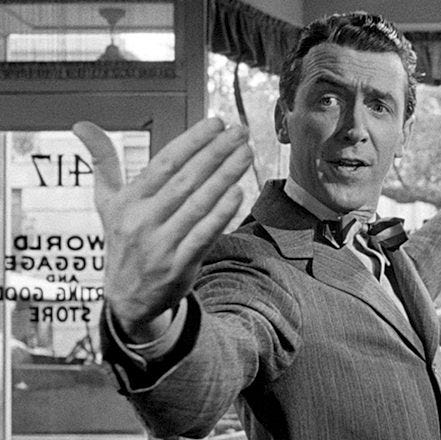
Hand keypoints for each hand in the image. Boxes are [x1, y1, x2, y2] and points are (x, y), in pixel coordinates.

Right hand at [73, 118, 251, 338]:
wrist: (125, 299)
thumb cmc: (123, 241)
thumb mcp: (106, 203)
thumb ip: (103, 162)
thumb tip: (81, 124)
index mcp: (129, 201)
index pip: (165, 163)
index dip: (192, 141)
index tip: (216, 123)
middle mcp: (143, 220)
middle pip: (186, 180)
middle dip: (216, 153)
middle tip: (241, 132)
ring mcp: (161, 244)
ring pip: (199, 204)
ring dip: (225, 176)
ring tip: (245, 154)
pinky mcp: (178, 266)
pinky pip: (204, 235)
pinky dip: (221, 214)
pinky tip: (238, 192)